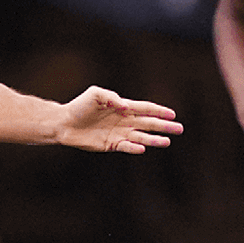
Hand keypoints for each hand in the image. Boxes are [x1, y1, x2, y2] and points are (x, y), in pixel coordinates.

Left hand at [57, 86, 183, 152]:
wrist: (64, 123)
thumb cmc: (79, 106)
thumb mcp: (95, 94)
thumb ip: (111, 97)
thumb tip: (125, 106)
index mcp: (122, 107)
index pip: (145, 109)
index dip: (159, 111)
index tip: (173, 114)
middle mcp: (124, 121)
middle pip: (148, 124)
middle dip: (164, 126)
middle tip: (179, 129)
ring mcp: (118, 134)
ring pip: (141, 137)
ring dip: (153, 139)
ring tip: (166, 142)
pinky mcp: (110, 145)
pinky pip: (126, 147)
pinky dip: (134, 148)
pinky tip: (142, 148)